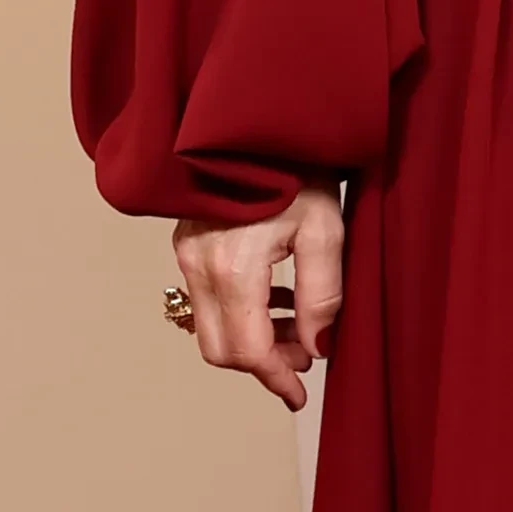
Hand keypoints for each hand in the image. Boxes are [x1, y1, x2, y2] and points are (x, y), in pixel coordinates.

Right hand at [172, 185, 345, 408]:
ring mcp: (186, 253)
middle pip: (220, 348)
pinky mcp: (186, 242)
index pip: (247, 351)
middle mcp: (198, 264)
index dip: (275, 379)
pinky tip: (276, 295)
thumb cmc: (300, 166)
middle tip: (305, 357)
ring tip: (298, 324)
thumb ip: (322, 295)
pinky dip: (239, 311)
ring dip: (253, 337)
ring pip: (210, 325)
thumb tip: (317, 348)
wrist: (259, 117)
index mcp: (232, 266)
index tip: (299, 394)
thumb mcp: (326, 230)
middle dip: (263, 363)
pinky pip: (206, 298)